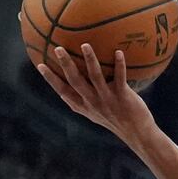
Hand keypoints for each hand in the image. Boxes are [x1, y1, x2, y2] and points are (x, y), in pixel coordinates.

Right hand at [37, 43, 157, 145]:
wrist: (137, 133)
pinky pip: (120, 78)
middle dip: (65, 65)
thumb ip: (83, 100)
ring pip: (95, 77)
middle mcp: (92, 102)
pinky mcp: (123, 97)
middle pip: (75, 81)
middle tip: (57, 48)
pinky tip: (119, 52)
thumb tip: (70, 86)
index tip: (40, 64)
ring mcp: (107, 99)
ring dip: (90, 60)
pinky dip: (120, 65)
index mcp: (83, 106)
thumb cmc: (115, 119)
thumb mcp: (94, 113)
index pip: (63, 91)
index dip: (51, 79)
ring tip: (85, 45)